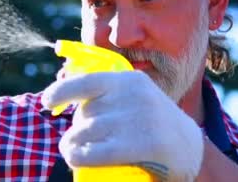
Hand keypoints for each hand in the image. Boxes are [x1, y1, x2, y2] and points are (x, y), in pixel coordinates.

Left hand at [42, 71, 203, 181]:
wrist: (191, 148)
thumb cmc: (150, 123)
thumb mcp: (132, 98)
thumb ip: (104, 94)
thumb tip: (61, 89)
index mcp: (128, 80)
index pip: (87, 81)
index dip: (62, 91)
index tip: (47, 101)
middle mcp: (133, 95)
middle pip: (86, 113)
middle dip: (76, 128)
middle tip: (78, 140)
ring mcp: (140, 118)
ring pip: (88, 131)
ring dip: (73, 143)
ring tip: (72, 150)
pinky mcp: (145, 144)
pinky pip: (100, 151)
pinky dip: (81, 155)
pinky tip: (74, 157)